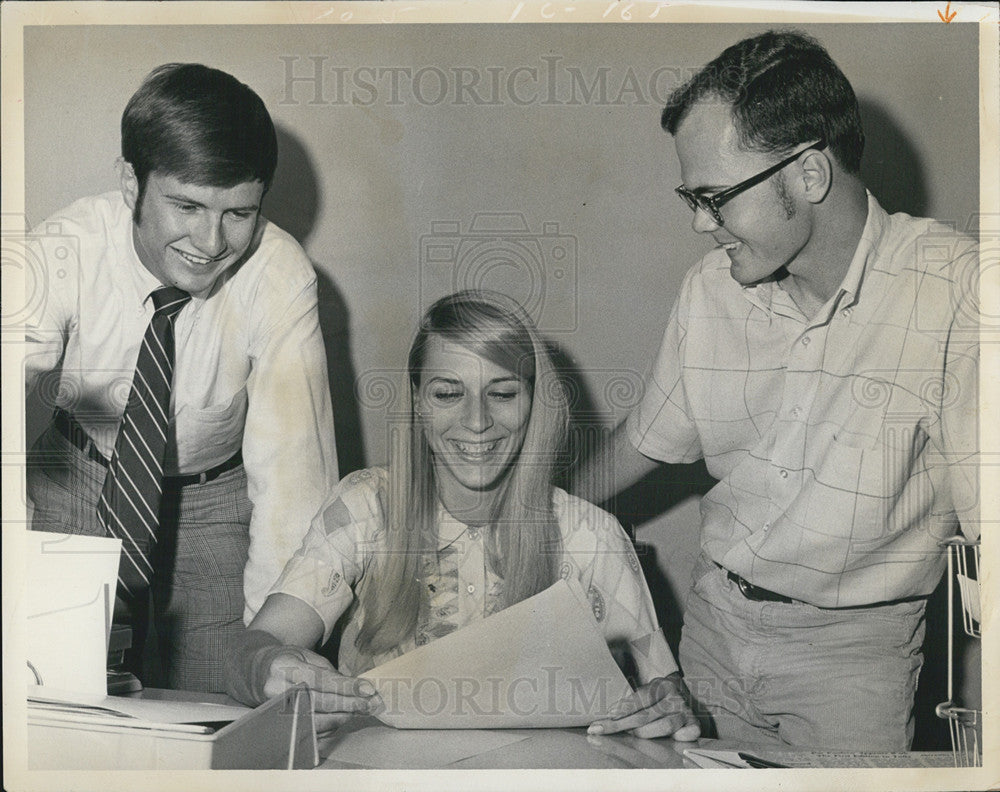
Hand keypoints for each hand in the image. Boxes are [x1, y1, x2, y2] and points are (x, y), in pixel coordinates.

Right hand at [263, 646, 381, 733]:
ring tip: (361, 709)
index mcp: (284, 667)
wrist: (255, 673)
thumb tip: (353, 687)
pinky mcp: (280, 725)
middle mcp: (277, 691)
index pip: (320, 680)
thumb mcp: (306, 655)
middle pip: (320, 703)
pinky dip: (331, 725)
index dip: (346, 687)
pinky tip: (344, 716)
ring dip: (343, 716)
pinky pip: (311, 730)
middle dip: (350, 704)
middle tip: (371, 703)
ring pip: (317, 720)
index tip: (367, 689)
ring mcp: (277, 711)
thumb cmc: (286, 661)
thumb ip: (328, 671)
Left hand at [588, 672, 700, 740]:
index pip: (640, 697)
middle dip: (623, 724)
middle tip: (604, 730)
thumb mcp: (646, 693)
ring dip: (645, 733)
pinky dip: (681, 737)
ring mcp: (685, 711)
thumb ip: (632, 702)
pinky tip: (672, 739)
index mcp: (661, 685)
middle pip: (647, 715)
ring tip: (632, 735)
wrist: (682, 699)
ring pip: (664, 726)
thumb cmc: (657, 700)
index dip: (624, 707)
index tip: (608, 715)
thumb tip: (608, 714)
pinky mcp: (695, 725)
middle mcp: (674, 697)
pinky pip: (689, 733)